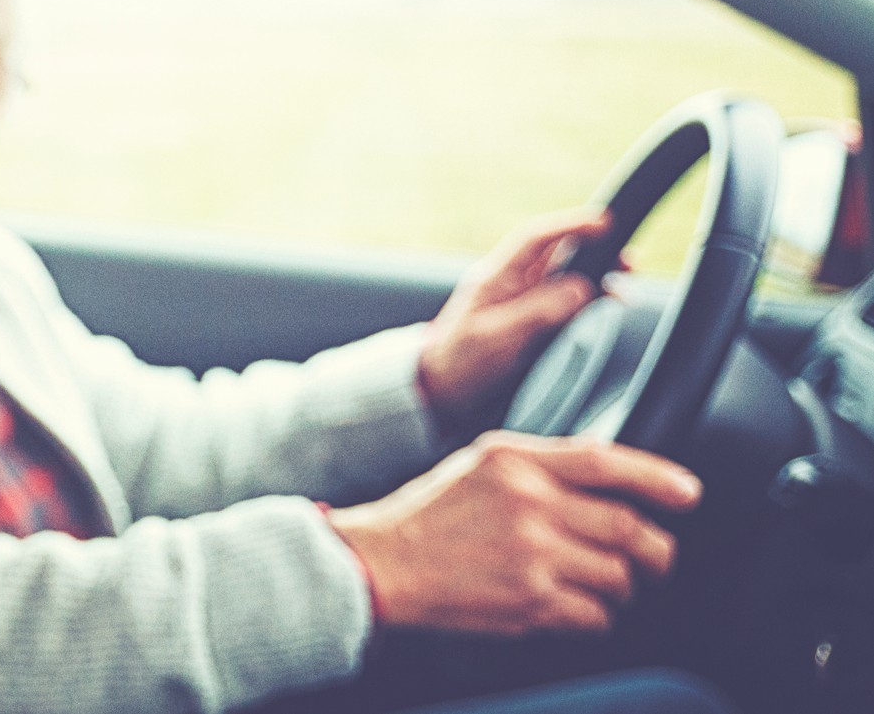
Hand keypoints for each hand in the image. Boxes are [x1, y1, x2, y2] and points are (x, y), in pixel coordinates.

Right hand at [328, 431, 701, 634]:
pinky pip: (595, 615)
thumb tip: (610, 475)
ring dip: (623, 585)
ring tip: (604, 583)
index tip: (688, 493)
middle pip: (627, 527)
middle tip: (657, 556)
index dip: (658, 478)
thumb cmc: (433, 512)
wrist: (387, 560)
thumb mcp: (483, 463)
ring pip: (619, 576)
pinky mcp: (529, 600)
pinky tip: (575, 604)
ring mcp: (531, 554)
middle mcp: (527, 503)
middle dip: (656, 549)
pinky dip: (596, 615)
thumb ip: (542, 463)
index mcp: (515, 460)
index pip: (606, 461)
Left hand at [418, 208, 612, 425]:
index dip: (569, 225)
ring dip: (596, 274)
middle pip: (556, 252)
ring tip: (625, 284)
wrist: (442, 390)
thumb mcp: (497, 338)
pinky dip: (589, 297)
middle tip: (628, 262)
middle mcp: (510, 282)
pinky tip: (607, 303)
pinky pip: (564, 299)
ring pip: (565, 274)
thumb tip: (581, 288)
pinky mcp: (530, 319)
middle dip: (593, 248)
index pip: (534, 238)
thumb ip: (537, 312)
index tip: (603, 223)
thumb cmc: (461, 363)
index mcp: (495, 277)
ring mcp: (521, 300)